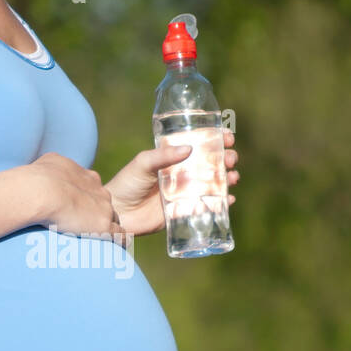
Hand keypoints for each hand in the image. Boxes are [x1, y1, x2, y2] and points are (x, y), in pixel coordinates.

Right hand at [28, 152, 129, 243]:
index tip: (79, 208)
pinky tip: (118, 246)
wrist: (44, 192)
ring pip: (114, 219)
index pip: (95, 191)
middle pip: (105, 204)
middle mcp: (100, 191)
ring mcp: (104, 209)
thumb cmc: (41, 177)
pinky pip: (119, 235)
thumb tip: (49, 169)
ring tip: (100, 240)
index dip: (88, 200)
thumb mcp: (50, 163)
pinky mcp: (104, 226)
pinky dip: (119, 240)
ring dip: (108, 228)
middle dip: (98, 213)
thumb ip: (56, 166)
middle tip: (85, 225)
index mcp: (88, 177)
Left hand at [104, 131, 239, 236]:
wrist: (117, 213)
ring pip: (215, 183)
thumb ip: (163, 156)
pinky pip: (209, 206)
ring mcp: (186, 192)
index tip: (228, 137)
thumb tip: (188, 148)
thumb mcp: (142, 163)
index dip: (217, 139)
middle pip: (213, 163)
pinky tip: (228, 200)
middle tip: (230, 159)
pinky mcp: (186, 211)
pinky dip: (222, 203)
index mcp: (174, 157)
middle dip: (227, 159)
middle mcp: (183, 173)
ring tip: (232, 178)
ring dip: (229, 179)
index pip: (200, 144)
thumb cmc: (127, 183)